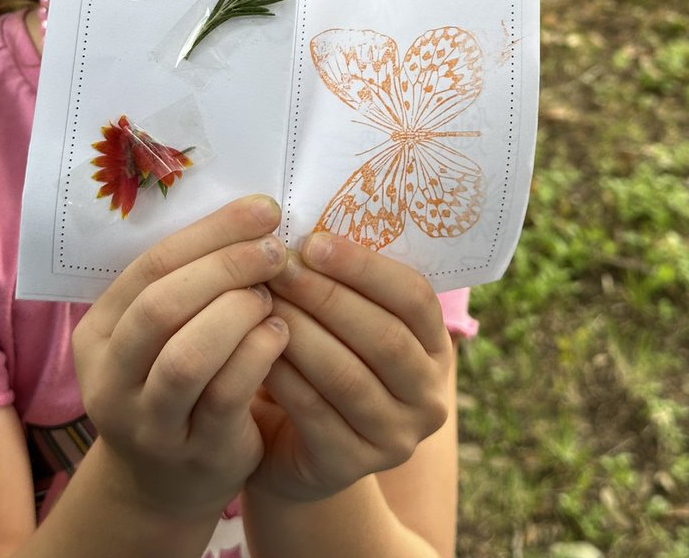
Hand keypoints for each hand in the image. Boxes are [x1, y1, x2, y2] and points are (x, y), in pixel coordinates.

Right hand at [72, 195, 289, 524]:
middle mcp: (111, 379)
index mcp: (99, 332)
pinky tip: (280, 333)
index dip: (211, 233)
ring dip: (239, 313)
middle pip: (162, 306)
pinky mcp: (194, 453)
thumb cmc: (176, 380)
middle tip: (274, 251)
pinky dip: (259, 354)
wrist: (167, 480)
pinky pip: (226, 395)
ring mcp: (149, 423)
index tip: (263, 210)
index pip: (150, 266)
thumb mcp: (162, 333)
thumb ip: (188, 280)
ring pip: (188, 356)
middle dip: (225, 268)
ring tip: (271, 295)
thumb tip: (253, 213)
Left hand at [249, 233, 451, 502]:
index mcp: (434, 346)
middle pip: (384, 337)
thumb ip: (343, 280)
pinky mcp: (350, 468)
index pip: (415, 297)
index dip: (366, 267)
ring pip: (347, 375)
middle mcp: (428, 396)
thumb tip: (309, 219)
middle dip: (327, 296)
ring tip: (262, 299)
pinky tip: (254, 345)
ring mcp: (395, 439)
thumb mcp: (343, 320)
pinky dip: (283, 374)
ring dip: (301, 331)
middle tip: (279, 266)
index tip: (314, 241)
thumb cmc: (318, 358)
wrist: (292, 444)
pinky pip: (315, 413)